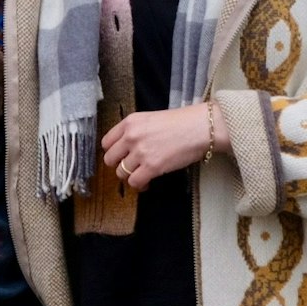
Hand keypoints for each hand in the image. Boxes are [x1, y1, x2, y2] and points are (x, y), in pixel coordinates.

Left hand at [101, 103, 216, 190]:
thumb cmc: (181, 123)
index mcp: (129, 122)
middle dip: (120, 165)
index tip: (121, 156)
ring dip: (131, 176)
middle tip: (132, 167)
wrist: (200, 128)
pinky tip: (148, 182)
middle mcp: (131, 136)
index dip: (113, 152)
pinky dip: (140, 185)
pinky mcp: (152, 167)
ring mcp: (140, 152)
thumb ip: (135, 131)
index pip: (106, 142)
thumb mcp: (150, 119)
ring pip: (121, 173)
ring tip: (142, 175)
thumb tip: (125, 148)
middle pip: (110, 159)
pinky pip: (134, 182)